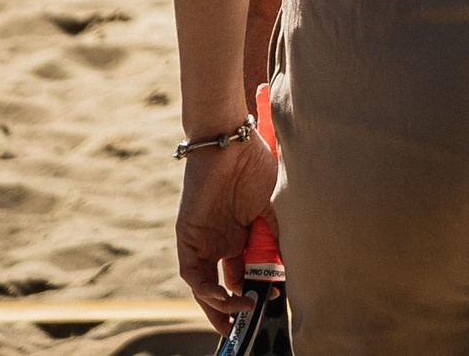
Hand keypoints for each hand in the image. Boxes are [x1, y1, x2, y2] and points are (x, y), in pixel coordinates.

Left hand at [174, 130, 278, 331]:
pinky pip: (192, 272)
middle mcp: (218, 241)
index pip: (241, 274)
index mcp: (239, 235)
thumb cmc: (255, 166)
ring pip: (202, 285)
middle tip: (239, 328)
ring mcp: (202, 239)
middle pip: (219, 285)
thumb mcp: (270, 210)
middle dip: (228, 310)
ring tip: (237, 313)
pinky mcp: (187, 236)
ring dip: (217, 304)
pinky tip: (223, 295)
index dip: (252, 292)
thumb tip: (281, 271)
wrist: (232, 141)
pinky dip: (205, 288)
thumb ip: (272, 240)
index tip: (269, 302)